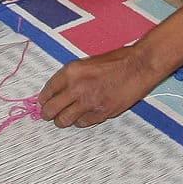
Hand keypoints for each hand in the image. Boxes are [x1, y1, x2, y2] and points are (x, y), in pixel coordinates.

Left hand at [38, 44, 163, 127]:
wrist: (139, 66)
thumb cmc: (117, 60)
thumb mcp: (87, 61)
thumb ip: (72, 76)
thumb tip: (58, 89)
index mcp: (71, 71)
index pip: (47, 90)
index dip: (43, 99)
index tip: (43, 102)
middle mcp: (76, 88)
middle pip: (51, 109)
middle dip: (47, 113)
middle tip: (48, 114)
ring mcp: (89, 102)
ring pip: (64, 120)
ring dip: (62, 120)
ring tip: (63, 119)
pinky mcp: (101, 113)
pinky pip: (83, 123)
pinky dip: (80, 121)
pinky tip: (82, 116)